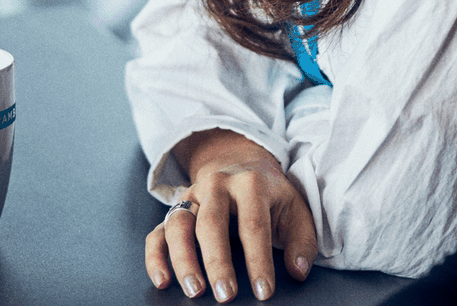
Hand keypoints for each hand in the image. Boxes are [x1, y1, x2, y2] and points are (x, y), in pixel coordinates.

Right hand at [144, 129, 318, 300]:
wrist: (242, 163)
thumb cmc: (271, 195)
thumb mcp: (295, 208)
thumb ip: (301, 240)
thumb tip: (297, 271)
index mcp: (250, 183)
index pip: (253, 225)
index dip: (258, 260)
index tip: (263, 291)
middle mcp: (216, 185)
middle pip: (211, 223)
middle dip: (217, 262)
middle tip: (225, 296)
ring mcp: (191, 196)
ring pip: (178, 225)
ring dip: (183, 259)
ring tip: (194, 291)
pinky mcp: (174, 210)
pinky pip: (157, 233)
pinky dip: (155, 257)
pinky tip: (162, 280)